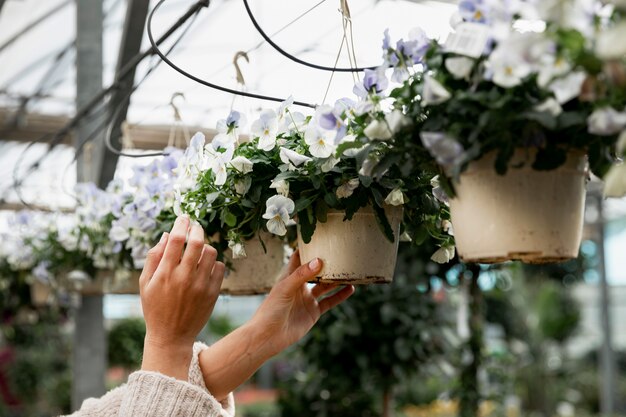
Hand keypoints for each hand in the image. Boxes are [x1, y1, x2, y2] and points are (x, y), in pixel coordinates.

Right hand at [140, 215, 224, 379]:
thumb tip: (167, 235)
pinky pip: (219, 267)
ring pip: (210, 253)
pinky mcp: (212, 293)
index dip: (181, 223)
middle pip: (197, 242)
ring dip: (205, 246)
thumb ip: (154, 257)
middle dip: (197, 229)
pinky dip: (214, 262)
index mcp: (165, 273)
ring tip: (199, 250)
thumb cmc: (155, 307)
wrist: (171, 336)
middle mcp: (184, 277)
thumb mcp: (145, 283)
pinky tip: (206, 266)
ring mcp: (200, 285)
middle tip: (195, 227)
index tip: (184, 218)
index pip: (177, 239)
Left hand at [199, 250, 353, 399]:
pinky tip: (350, 288)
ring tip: (349, 269)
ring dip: (336, 278)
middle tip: (340, 250)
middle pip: (315, 270)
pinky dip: (340, 295)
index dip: (307, 248)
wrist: (268, 337)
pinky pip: (330, 301)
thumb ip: (302, 275)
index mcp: (289, 277)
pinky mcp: (313, 312)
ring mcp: (307, 299)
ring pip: (325, 285)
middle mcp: (300, 286)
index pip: (299, 258)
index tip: (319, 236)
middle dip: (326, 262)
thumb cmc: (270, 310)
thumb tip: (319, 261)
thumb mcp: (285, 289)